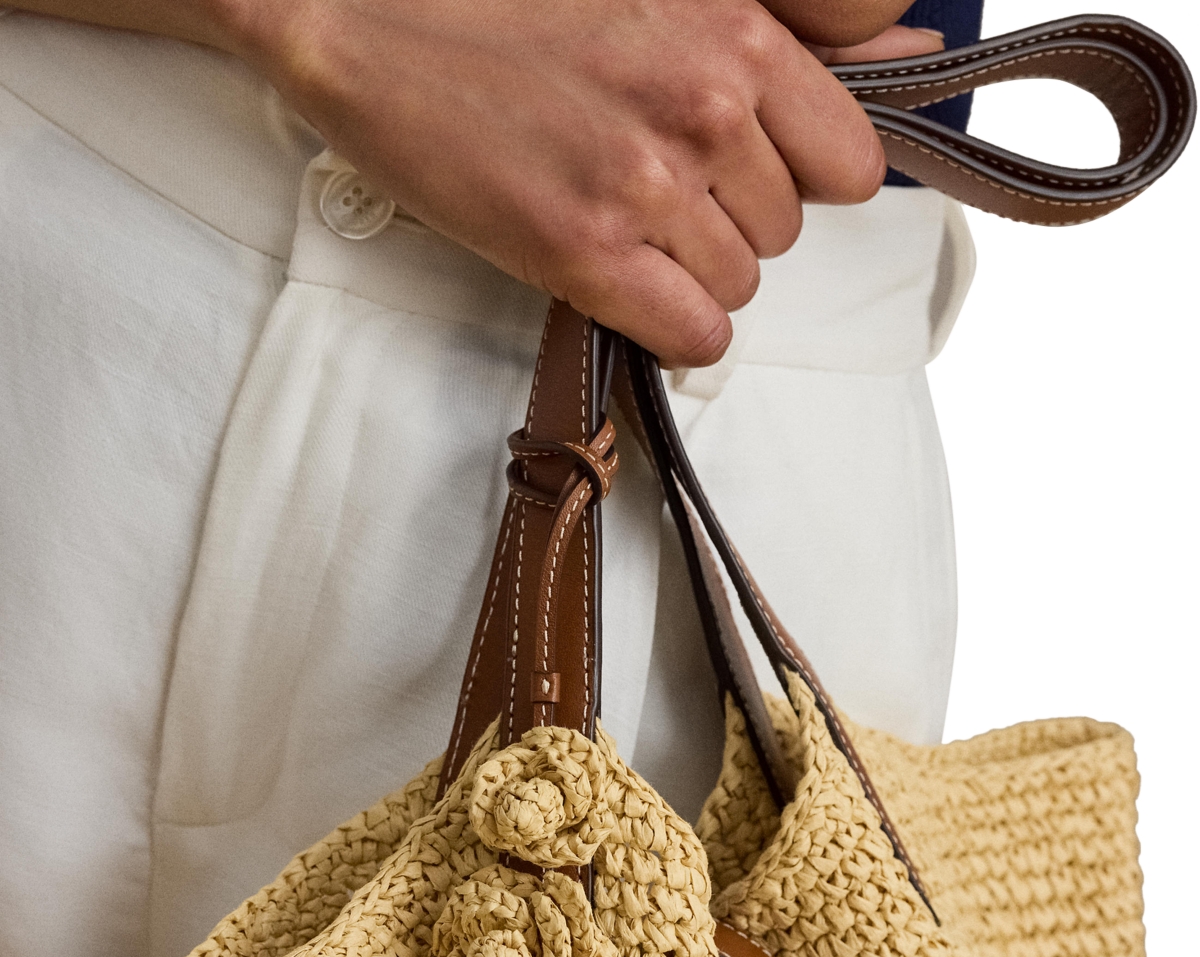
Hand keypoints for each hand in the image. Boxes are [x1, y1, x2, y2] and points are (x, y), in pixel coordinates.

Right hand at [215, 0, 918, 364]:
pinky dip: (670, 329)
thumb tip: (917, 49)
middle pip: (786, 233)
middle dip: (729, 219)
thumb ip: (803, 22)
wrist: (361, 15)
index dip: (800, 177)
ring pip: (738, 287)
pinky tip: (623, 284)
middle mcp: (704, 105)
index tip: (744, 168)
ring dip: (689, 271)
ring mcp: (642, 182)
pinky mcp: (580, 249)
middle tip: (649, 181)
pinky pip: (693, 336)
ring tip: (617, 218)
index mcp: (736, 30)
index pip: (848, 166)